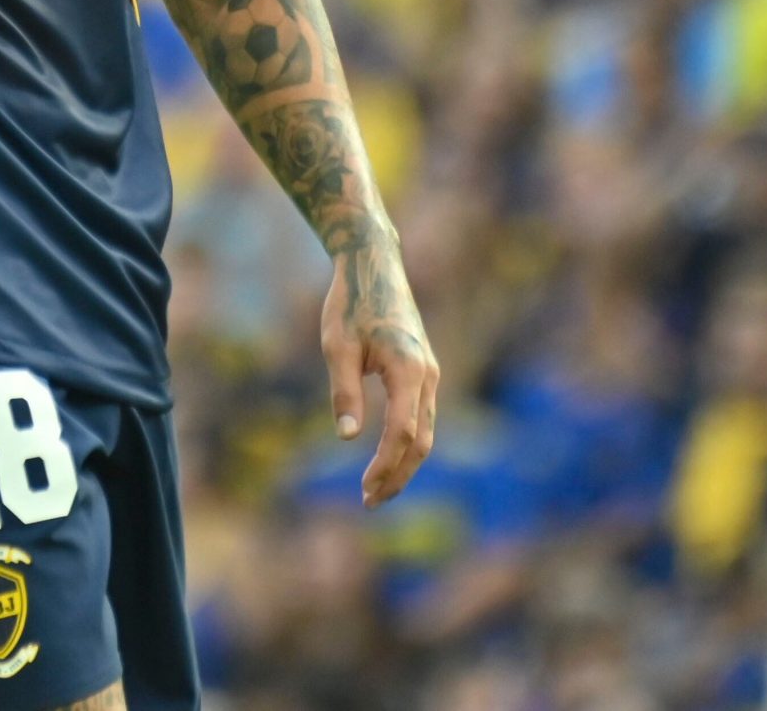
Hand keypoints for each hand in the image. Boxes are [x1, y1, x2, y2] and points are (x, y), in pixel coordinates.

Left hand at [319, 235, 439, 507]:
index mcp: (409, 369)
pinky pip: (422, 417)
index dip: (385, 466)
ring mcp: (430, 373)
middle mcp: (428, 374)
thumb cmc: (350, 303)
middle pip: (422, 441)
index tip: (364, 490)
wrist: (373, 264)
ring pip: (426, 431)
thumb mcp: (337, 346)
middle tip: (370, 501)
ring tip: (377, 489)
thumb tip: (348, 437)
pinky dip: (407, 443)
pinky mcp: (423, 370)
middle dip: (398, 475)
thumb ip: (344, 392)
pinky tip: (386, 457)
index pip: (402, 433)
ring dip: (404, 463)